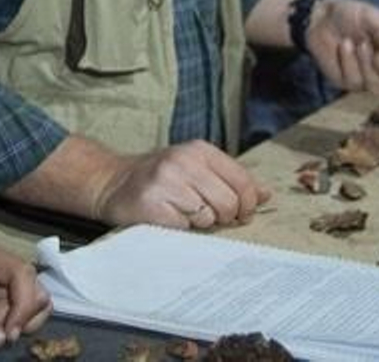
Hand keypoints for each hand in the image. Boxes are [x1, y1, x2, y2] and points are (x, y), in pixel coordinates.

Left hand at [0, 242, 51, 350]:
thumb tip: (1, 338)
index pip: (22, 274)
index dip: (23, 305)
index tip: (8, 335)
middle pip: (33, 289)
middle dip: (17, 318)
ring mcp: (4, 275)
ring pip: (33, 301)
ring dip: (15, 322)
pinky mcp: (5, 290)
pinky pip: (24, 309)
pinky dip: (11, 324)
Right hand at [91, 140, 271, 231]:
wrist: (113, 183)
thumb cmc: (160, 179)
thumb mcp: (196, 169)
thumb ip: (230, 179)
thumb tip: (266, 194)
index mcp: (199, 150)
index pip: (242, 182)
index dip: (247, 205)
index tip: (239, 214)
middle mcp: (183, 161)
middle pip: (229, 203)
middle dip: (224, 217)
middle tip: (208, 216)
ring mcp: (166, 182)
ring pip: (208, 217)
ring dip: (200, 223)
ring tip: (184, 214)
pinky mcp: (153, 205)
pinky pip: (185, 228)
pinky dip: (181, 229)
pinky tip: (169, 219)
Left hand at [304, 0, 378, 93]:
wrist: (320, 17)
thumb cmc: (351, 15)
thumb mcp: (374, 20)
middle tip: (376, 49)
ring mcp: (367, 77)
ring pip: (377, 88)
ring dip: (367, 65)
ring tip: (359, 44)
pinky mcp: (348, 82)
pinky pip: (355, 82)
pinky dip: (349, 62)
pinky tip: (344, 46)